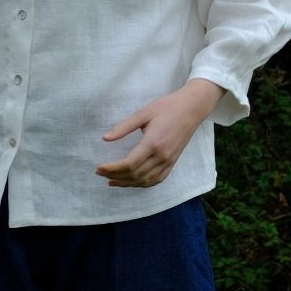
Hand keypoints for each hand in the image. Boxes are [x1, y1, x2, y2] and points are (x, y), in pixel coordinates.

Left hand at [95, 79, 225, 187]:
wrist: (191, 109)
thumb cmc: (167, 107)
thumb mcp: (143, 113)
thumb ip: (124, 127)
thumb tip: (105, 138)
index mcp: (153, 142)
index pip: (129, 163)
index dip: (112, 168)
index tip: (99, 167)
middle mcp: (162, 156)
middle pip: (135, 174)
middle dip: (115, 176)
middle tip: (100, 173)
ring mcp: (169, 161)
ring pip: (145, 180)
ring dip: (127, 183)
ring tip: (112, 181)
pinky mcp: (173, 163)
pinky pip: (157, 179)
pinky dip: (142, 183)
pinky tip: (132, 182)